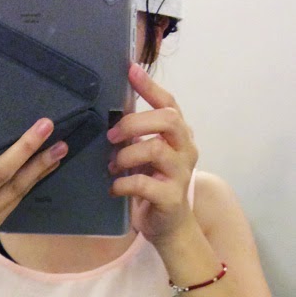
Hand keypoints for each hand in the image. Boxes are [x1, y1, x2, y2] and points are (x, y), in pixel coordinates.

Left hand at [107, 64, 198, 246]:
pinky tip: (114, 188)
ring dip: (126, 156)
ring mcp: (181, 173)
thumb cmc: (154, 185)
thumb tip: (110, 116)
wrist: (169, 227)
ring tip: (112, 166)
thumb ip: (137, 136)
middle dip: (134, 123)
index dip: (150, 86)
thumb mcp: (146, 156)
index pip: (169, 103)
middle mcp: (186, 149)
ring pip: (154, 149)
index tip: (131, 70)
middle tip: (112, 136)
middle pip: (167, 120)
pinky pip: (143, 183)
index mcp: (179, 135)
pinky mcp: (171, 197)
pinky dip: (122, 183)